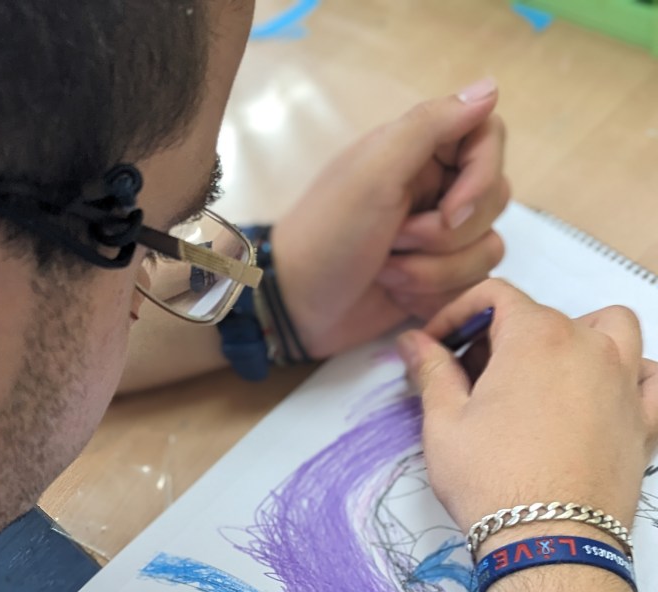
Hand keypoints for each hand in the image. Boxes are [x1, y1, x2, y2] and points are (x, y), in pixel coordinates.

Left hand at [271, 79, 508, 358]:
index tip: (450, 209)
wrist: (298, 308)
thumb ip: (431, 125)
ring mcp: (439, 238)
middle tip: (395, 243)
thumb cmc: (328, 235)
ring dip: (435, 272)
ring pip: (487, 250)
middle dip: (446, 236)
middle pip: (494, 201)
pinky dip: (434, 297)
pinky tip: (397, 297)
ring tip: (389, 275)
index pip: (489, 139)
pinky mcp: (439, 280)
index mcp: (420, 151)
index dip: (481, 178)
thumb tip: (494, 81)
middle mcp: (436, 189)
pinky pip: (472, 286)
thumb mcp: (374, 172)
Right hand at [397, 279, 657, 533]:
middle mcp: (588, 347)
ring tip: (546, 371)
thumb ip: (431, 372)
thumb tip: (414, 342)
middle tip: (473, 378)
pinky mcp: (644, 422)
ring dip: (578, 335)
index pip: (496, 296)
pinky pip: (651, 379)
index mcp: (535, 338)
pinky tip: (606, 393)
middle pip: (545, 316)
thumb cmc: (494, 484)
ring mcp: (624, 382)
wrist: (548, 542)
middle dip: (503, 337)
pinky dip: (632, 375)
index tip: (440, 344)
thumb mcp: (444, 424)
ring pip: (611, 328)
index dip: (459, 314)